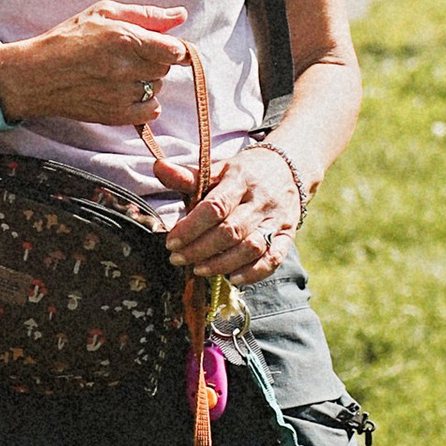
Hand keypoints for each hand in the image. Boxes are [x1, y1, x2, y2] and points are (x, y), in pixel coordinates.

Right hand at [0, 1, 191, 128]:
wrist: (37, 74)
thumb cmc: (67, 38)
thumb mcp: (104, 13)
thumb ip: (146, 15)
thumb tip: (180, 15)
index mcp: (125, 39)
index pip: (175, 50)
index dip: (174, 47)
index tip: (164, 46)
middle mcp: (126, 68)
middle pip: (165, 68)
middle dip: (154, 60)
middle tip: (131, 55)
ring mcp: (122, 95)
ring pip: (157, 88)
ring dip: (147, 80)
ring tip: (121, 72)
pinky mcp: (116, 115)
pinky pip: (151, 111)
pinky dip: (145, 102)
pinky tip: (125, 91)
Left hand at [164, 143, 304, 283]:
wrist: (287, 168)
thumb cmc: (243, 173)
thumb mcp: (217, 169)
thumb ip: (187, 175)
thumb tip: (158, 167)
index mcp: (240, 178)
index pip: (215, 206)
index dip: (191, 228)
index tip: (171, 242)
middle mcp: (260, 200)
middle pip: (231, 230)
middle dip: (200, 249)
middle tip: (178, 259)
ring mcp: (277, 219)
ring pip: (251, 247)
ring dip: (222, 263)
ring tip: (198, 270)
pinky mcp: (288, 235)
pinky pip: (274, 259)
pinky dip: (253, 273)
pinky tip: (232, 279)